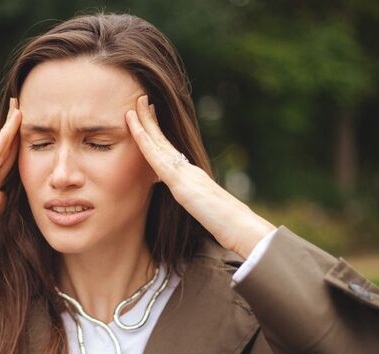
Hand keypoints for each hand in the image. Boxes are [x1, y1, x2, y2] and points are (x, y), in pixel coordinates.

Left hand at [125, 95, 274, 258]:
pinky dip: (144, 141)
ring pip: (159, 143)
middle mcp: (189, 170)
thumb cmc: (228, 226)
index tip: (151, 116)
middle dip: (151, 120)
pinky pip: (157, 158)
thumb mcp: (206, 213)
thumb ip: (197, 205)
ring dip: (145, 123)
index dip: (158, 133)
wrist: (242, 229)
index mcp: (192, 177)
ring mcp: (184, 174)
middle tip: (141, 99)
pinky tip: (135, 129)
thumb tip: (194, 207)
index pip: (171, 151)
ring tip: (135, 105)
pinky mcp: (181, 183)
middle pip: (164, 141)